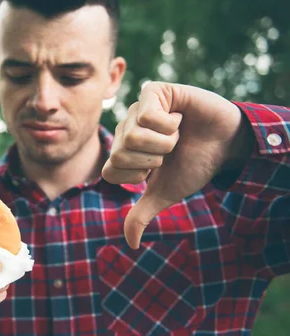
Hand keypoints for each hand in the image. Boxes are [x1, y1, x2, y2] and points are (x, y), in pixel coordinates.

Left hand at [102, 82, 254, 248]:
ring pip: (133, 135)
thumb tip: (130, 243)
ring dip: (163, 142)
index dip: (137, 176)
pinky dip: (169, 124)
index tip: (155, 169)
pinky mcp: (154, 92)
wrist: (225, 146)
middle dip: (152, 159)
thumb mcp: (165, 193)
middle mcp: (125, 129)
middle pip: (120, 153)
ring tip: (175, 135)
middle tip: (168, 152)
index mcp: (122, 152)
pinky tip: (179, 118)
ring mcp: (137, 108)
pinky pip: (146, 115)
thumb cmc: (193, 166)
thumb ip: (141, 215)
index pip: (110, 170)